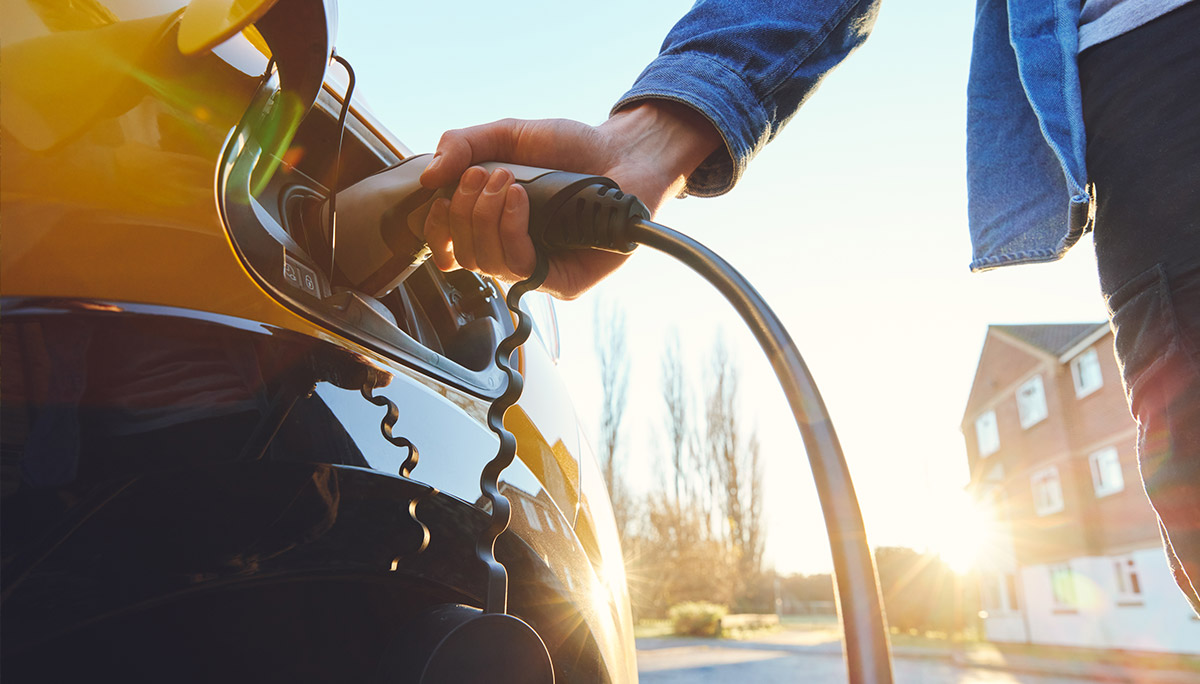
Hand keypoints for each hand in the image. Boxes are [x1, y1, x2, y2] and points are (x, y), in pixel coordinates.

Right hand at [417, 101, 720, 298]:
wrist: (622, 151)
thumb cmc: (569, 147)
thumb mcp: (507, 135)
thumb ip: (463, 145)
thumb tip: (428, 178)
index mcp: (492, 226)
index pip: (448, 248)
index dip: (436, 229)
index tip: (440, 197)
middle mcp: (512, 252)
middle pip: (462, 255)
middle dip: (464, 211)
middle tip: (484, 175)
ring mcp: (538, 269)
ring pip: (486, 264)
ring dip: (485, 217)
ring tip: (507, 182)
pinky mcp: (563, 282)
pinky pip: (522, 268)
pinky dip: (510, 230)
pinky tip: (520, 199)